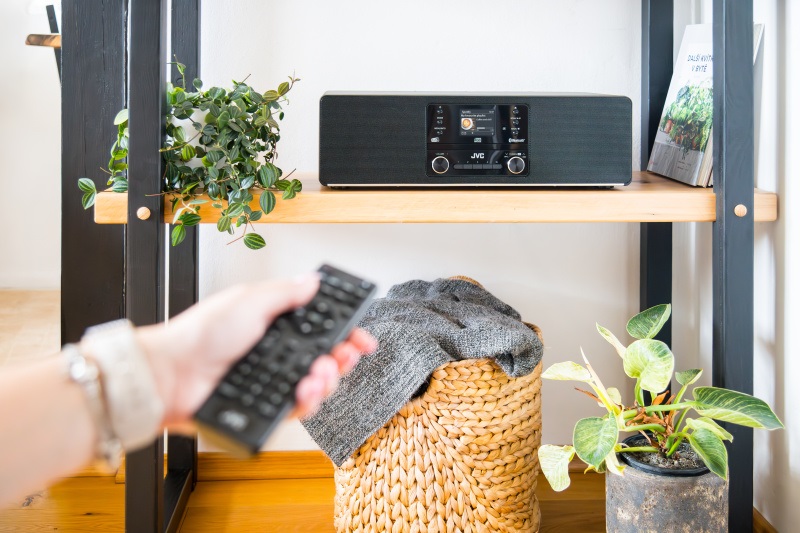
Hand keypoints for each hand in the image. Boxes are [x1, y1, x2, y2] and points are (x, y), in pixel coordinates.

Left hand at [135, 273, 376, 431]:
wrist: (173, 375)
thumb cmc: (200, 334)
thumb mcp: (250, 300)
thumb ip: (286, 293)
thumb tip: (313, 281)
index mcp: (274, 324)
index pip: (320, 328)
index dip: (345, 333)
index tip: (361, 338)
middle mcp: (276, 353)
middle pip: (325, 358)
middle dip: (341, 358)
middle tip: (343, 355)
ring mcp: (272, 380)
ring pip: (317, 385)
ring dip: (326, 380)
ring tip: (317, 376)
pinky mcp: (265, 406)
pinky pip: (298, 408)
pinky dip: (307, 401)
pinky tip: (304, 391)